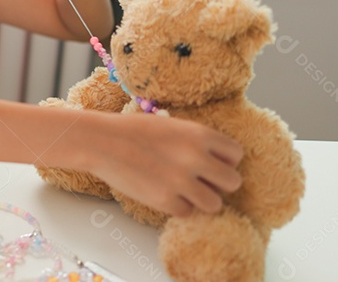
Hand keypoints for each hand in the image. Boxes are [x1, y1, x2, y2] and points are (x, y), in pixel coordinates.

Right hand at [87, 114, 242, 216]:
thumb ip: (196, 140)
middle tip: (202, 182)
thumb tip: (213, 159)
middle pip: (233, 182)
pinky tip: (163, 194)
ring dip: (201, 200)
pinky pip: (187, 212)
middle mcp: (196, 158)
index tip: (212, 164)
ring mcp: (181, 181)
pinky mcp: (165, 200)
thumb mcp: (171, 124)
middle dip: (219, 184)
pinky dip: (177, 207)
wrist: (101, 141)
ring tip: (184, 192)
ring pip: (215, 204)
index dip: (225, 161)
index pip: (236, 155)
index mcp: (200, 134)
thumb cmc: (132, 130)